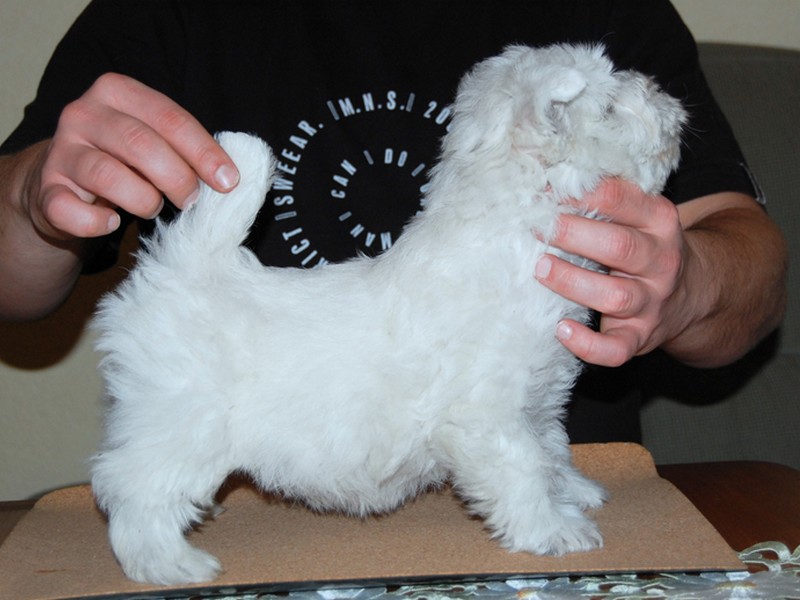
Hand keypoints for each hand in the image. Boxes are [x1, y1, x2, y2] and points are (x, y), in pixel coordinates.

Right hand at [24, 73, 238, 239]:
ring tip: (153, 207)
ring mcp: (61, 153)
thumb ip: (184, 148)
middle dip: (177, 177)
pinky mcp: (45, 191)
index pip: (169, 117)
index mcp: (118, 92)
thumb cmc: (124, 160)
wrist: (63, 182)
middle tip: (192, 200)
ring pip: (107, 175)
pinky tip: (112, 222)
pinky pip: (69, 210)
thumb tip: (228, 176)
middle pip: (140, 143)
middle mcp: (84, 115)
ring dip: (143, 199)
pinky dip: (96, 223)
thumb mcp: (153, 141)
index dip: (203, 151)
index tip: (228, 181)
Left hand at [534, 179, 692, 366]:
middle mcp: (660, 261)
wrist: (692, 295)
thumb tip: (538, 166)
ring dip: (574, 282)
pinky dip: (589, 345)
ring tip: (541, 268)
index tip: (543, 189)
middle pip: (620, 246)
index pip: (619, 199)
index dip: (580, 193)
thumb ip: (602, 197)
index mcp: (658, 220)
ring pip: (615, 296)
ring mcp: (651, 302)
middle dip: (575, 235)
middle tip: (538, 226)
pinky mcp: (639, 337)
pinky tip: (562, 330)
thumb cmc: (643, 246)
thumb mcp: (637, 215)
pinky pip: (616, 348)